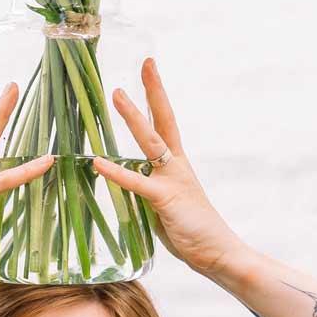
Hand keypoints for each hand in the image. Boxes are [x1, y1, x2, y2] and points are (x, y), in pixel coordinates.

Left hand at [93, 58, 245, 277]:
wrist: (218, 252)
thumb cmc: (191, 232)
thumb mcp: (163, 206)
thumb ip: (145, 190)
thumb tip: (125, 182)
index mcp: (177, 165)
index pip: (165, 123)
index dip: (156, 97)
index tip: (149, 70)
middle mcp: (177, 166)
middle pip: (165, 120)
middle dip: (154, 91)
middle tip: (146, 64)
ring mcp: (173, 180)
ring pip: (151, 142)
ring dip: (134, 118)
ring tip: (117, 94)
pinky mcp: (166, 199)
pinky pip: (137, 183)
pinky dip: (116, 172)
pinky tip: (98, 162)